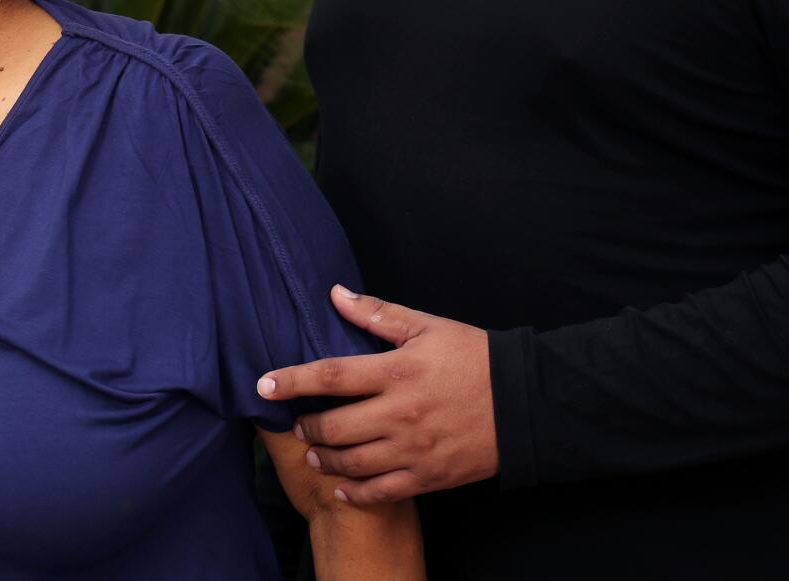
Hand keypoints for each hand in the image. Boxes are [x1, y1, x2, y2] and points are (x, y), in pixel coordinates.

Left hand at [256, 284, 498, 503]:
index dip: (290, 381)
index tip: (263, 386)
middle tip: (299, 427)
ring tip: (316, 454)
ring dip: (325, 460)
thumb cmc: (474, 357)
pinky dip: (356, 493)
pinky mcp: (428, 475)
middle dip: (307, 429)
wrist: (525, 401)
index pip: (329, 376)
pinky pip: (382, 492)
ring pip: (352, 463)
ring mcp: (413, 448)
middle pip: (334, 427)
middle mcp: (400, 413)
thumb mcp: (428, 327)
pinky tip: (343, 489)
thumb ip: (378, 313)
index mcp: (396, 371)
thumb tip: (335, 294)